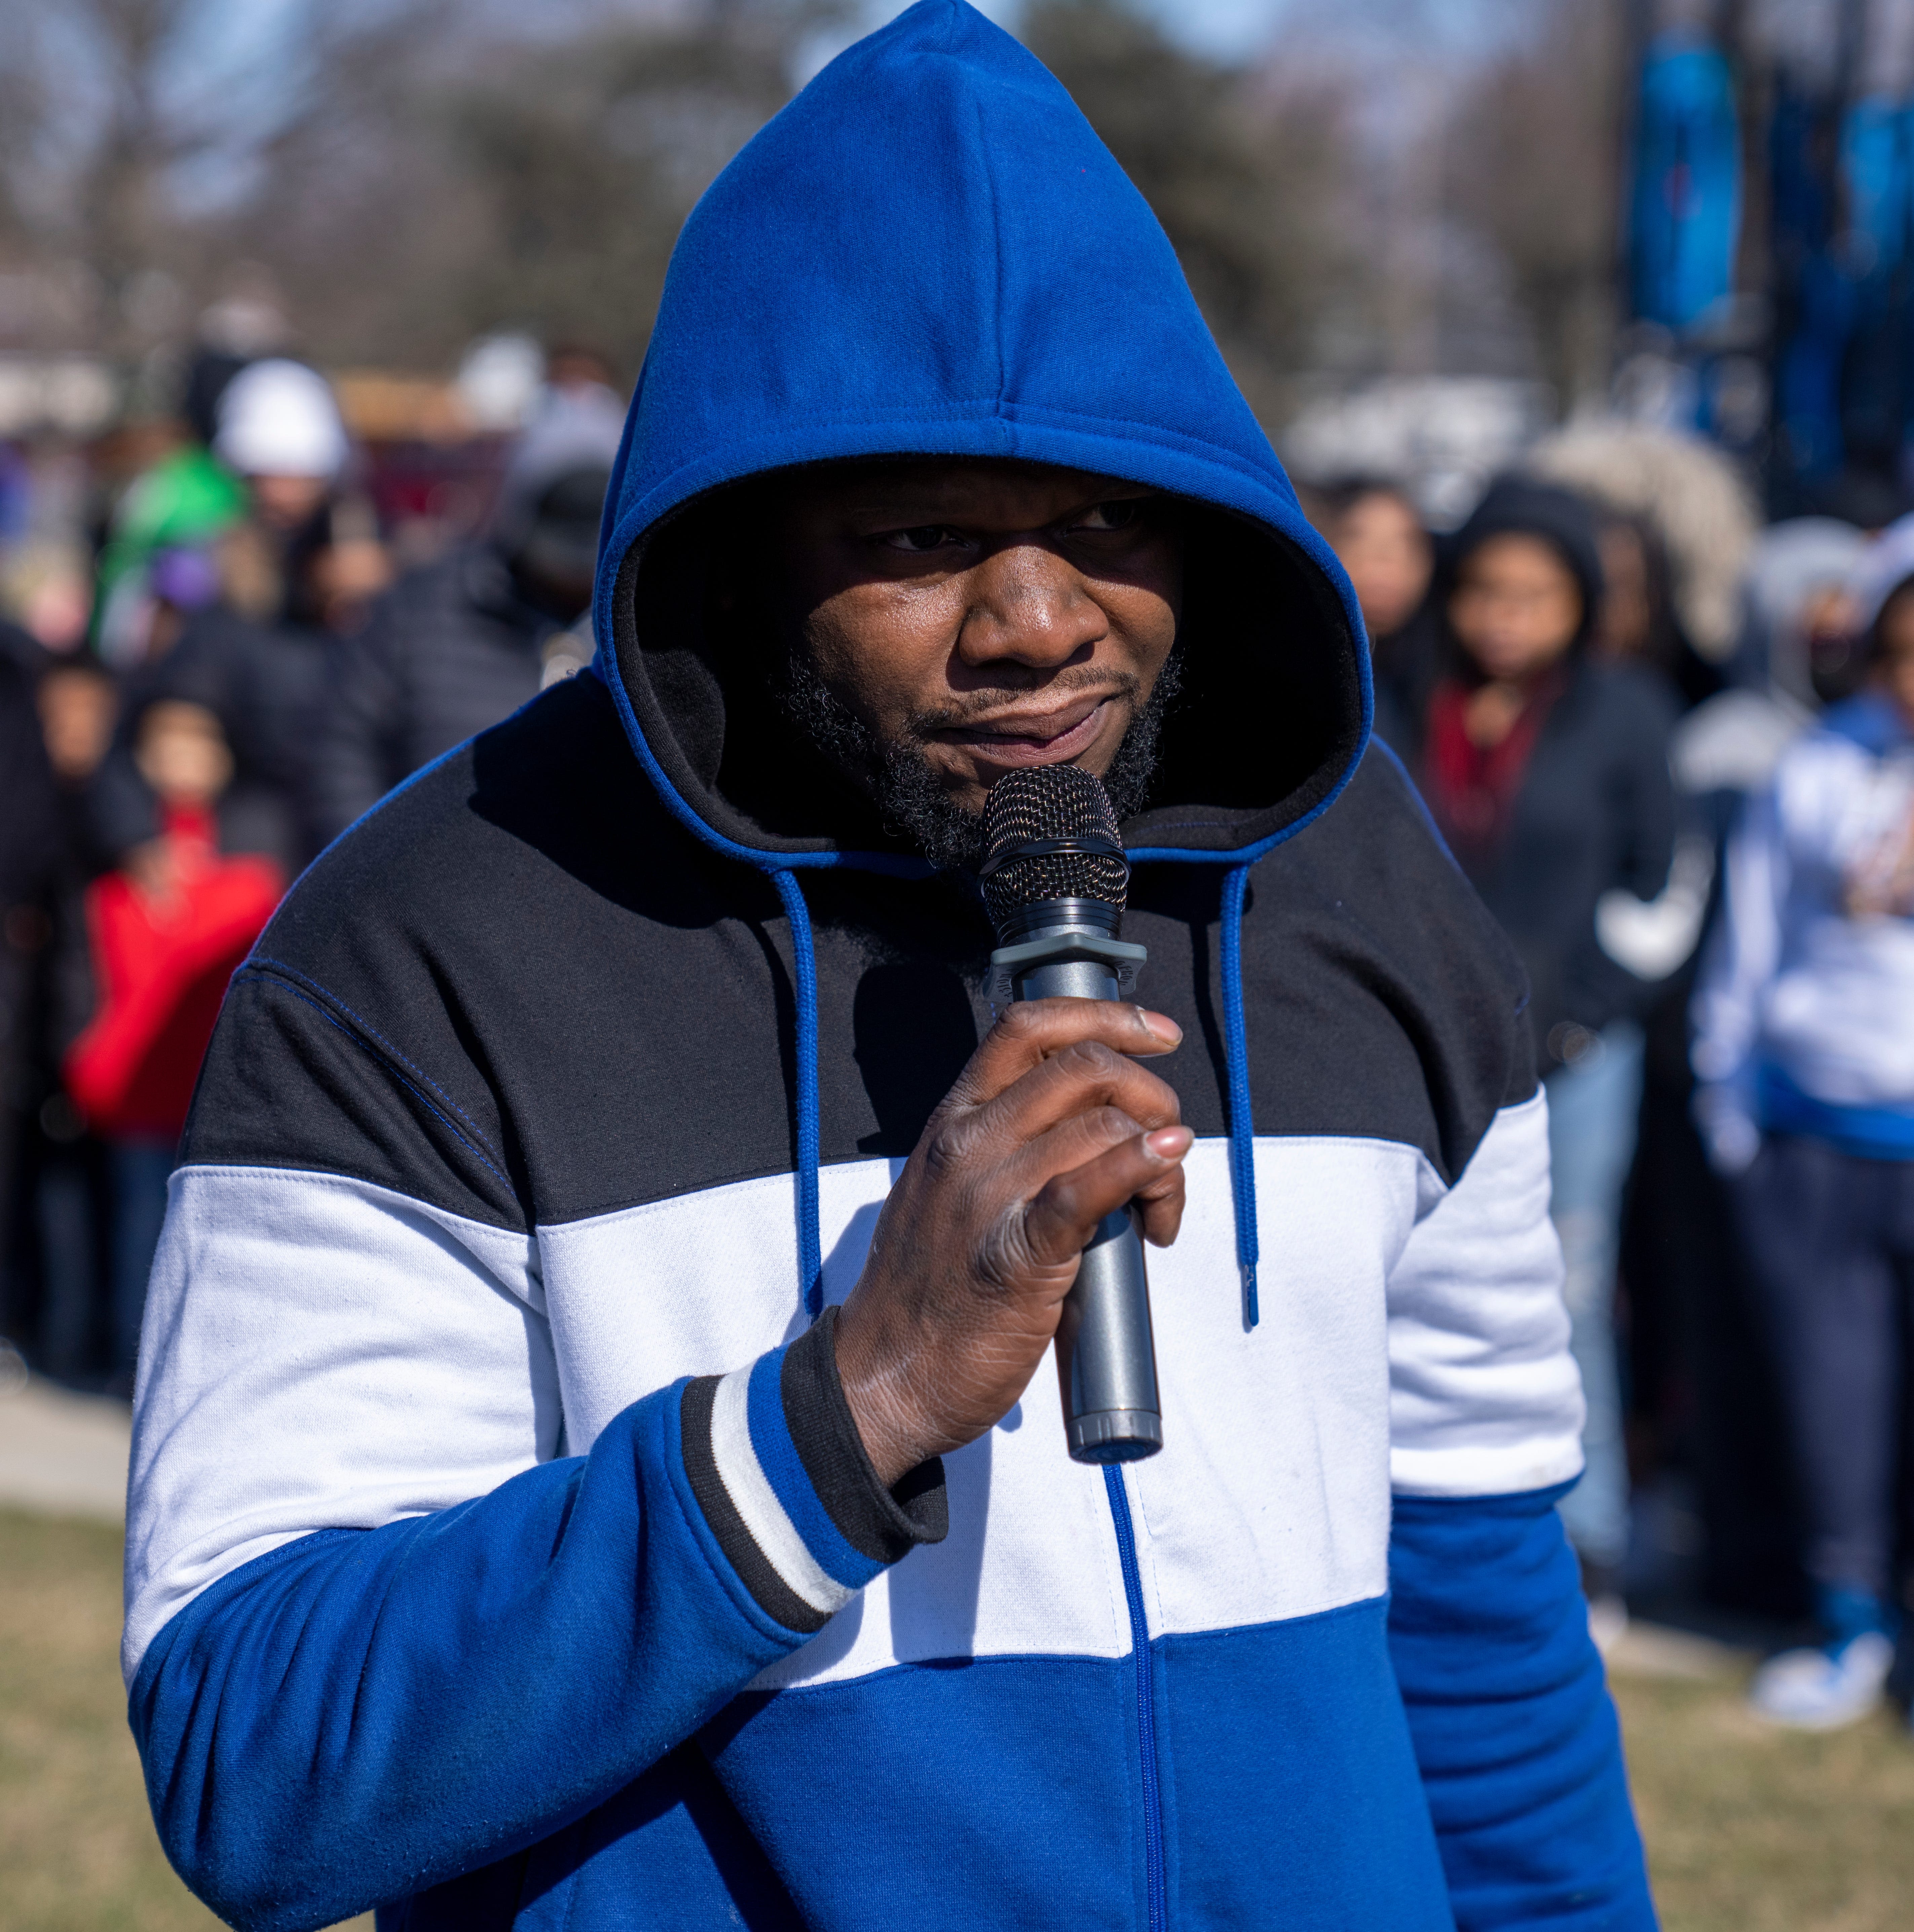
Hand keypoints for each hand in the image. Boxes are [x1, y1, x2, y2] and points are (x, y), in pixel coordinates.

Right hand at [833, 999, 1190, 1485]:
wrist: (883, 1378)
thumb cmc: (928, 1293)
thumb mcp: (949, 1190)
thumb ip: (1005, 1146)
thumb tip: (1092, 1126)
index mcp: (953, 1121)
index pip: (1027, 1028)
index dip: (1104, 1015)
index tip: (1157, 1034)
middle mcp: (969, 1144)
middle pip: (1081, 1067)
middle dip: (1150, 1091)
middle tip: (1169, 1141)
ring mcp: (989, 1196)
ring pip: (1102, 1126)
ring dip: (1162, 1154)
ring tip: (1162, 1207)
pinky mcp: (1017, 1254)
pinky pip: (1088, 1188)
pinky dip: (1142, 1168)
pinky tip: (1165, 1170)